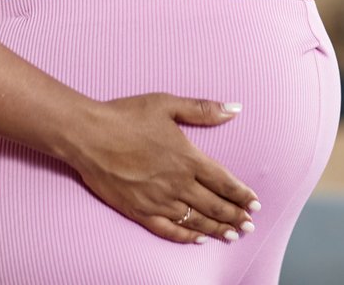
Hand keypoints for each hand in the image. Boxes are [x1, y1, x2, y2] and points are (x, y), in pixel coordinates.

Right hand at [65, 94, 261, 243]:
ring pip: (195, 221)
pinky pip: (168, 229)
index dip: (242, 194)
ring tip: (232, 235)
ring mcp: (158, 200)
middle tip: (249, 226)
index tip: (255, 204)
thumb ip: (202, 110)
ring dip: (216, 229)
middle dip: (235, 216)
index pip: (224, 181)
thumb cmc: (126, 115)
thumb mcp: (167, 104)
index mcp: (187, 158)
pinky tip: (197, 239)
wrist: (89, 135)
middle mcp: (177, 183)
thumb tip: (234, 109)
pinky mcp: (139, 211)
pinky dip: (186, 236)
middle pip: (214, 205)